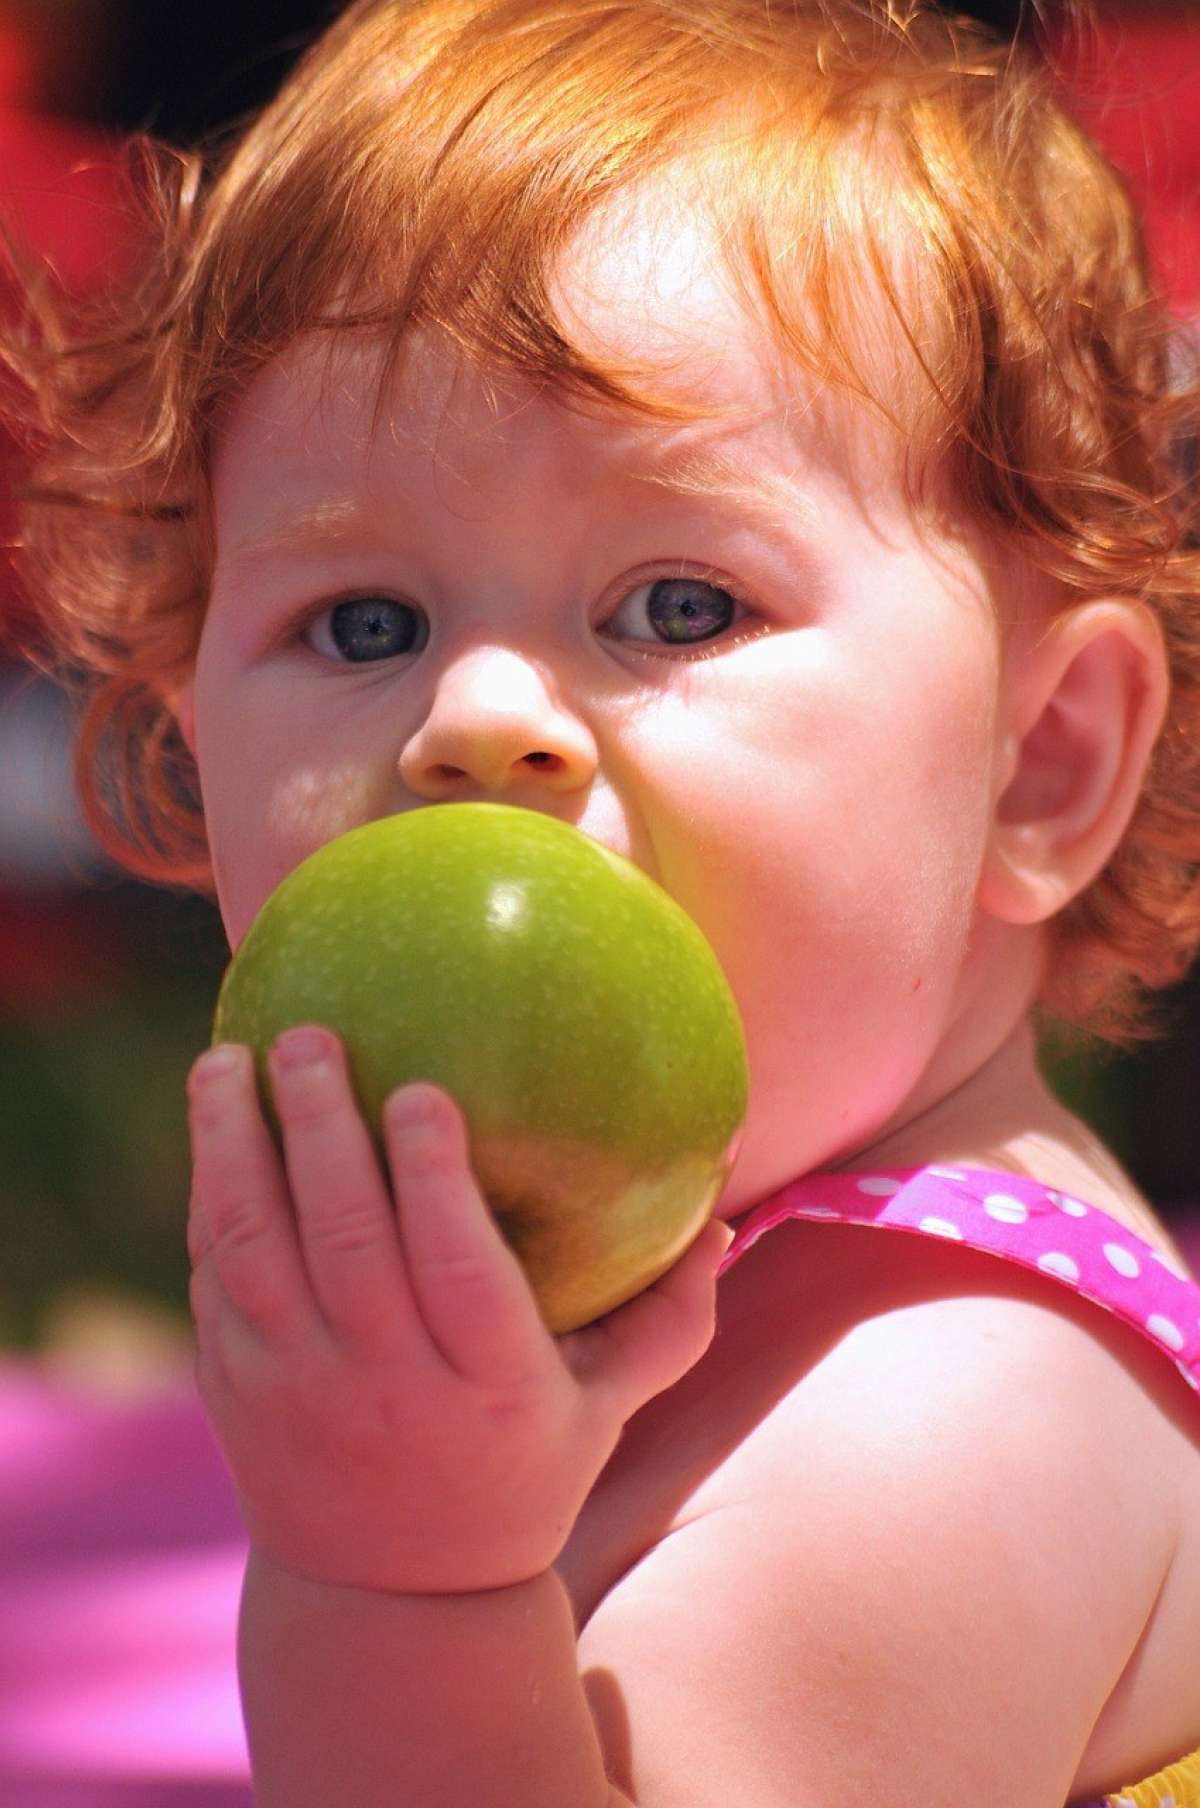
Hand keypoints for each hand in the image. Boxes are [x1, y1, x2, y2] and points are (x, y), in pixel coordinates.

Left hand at [185, 1027, 729, 1595]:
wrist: (391, 1597)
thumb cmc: (521, 1472)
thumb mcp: (607, 1410)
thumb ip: (668, 1318)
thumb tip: (725, 1215)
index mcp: (489, 1386)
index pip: (456, 1271)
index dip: (434, 1180)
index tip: (420, 1090)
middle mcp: (387, 1386)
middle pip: (344, 1240)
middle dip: (320, 1129)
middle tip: (310, 1037)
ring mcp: (298, 1389)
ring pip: (254, 1249)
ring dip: (232, 1146)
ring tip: (228, 1058)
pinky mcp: (235, 1390)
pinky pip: (215, 1277)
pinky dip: (210, 1197)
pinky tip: (215, 1121)